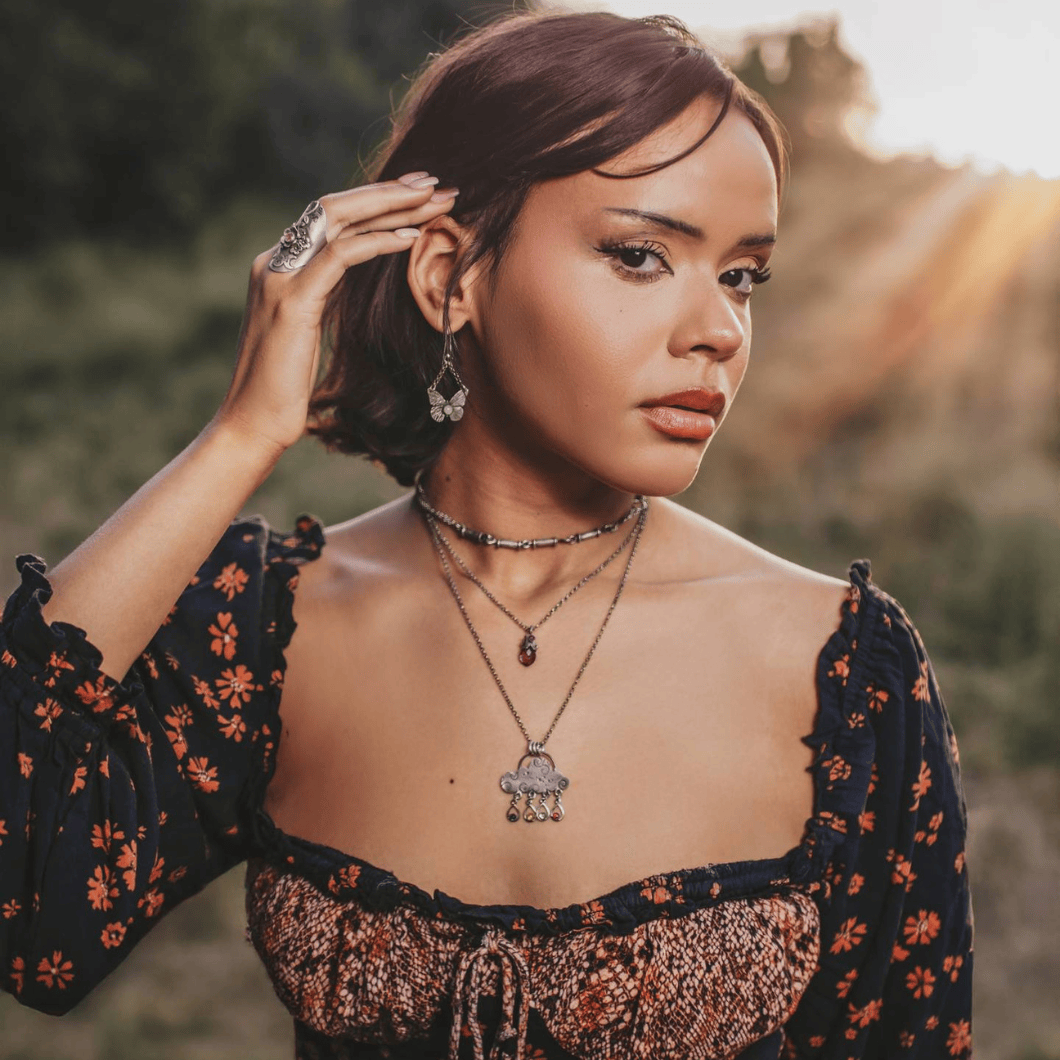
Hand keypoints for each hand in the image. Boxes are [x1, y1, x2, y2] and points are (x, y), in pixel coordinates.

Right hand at [213, 173, 457, 457]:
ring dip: (391, 206)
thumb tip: (352, 287)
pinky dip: (378, 241)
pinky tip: (411, 236)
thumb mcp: (308, 333)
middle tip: (435, 183)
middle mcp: (274, 262)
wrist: (252, 423)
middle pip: (335, 207)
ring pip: (338, 219)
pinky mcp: (292, 302)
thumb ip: (323, 300)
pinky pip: (340, 257)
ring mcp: (280, 278)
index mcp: (279, 267)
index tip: (417, 195)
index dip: (374, 201)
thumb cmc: (283, 389)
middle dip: (389, 191)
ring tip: (434, 201)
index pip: (329, 218)